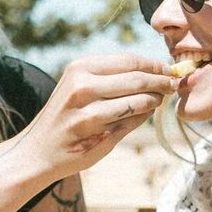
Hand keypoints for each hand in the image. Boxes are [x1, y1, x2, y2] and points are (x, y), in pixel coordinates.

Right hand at [24, 54, 175, 180]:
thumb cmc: (65, 118)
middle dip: (161, 81)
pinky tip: (144, 115)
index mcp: (80, 68)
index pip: (128, 60)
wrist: (37, 151)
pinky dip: (142, 117)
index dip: (154, 65)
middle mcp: (82, 85)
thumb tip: (154, 75)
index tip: (168, 71)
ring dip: (154, 100)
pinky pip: (130, 121)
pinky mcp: (93, 133)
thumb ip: (112, 80)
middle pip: (136, 77)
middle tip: (173, 85)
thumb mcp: (79, 89)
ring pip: (137, 100)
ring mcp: (87, 110)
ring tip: (160, 100)